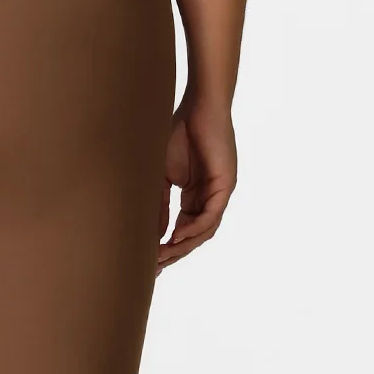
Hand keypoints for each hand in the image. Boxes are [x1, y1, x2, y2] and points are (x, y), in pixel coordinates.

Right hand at [158, 105, 236, 273]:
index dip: (167, 247)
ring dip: (184, 246)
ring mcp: (219, 193)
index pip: (182, 230)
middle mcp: (209, 198)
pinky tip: (176, 237)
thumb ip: (160, 204)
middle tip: (154, 267)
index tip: (148, 260)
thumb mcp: (162, 176)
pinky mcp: (225, 185)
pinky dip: (193, 229)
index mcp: (195, 196)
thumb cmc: (179, 133)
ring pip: (204, 231)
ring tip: (163, 257)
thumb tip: (155, 234)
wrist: (198, 106)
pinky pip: (211, 216)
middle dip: (174, 254)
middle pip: (193, 236)